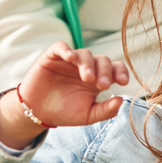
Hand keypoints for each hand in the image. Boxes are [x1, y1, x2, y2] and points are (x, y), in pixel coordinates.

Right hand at [0, 43, 129, 148]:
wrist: (38, 113)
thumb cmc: (65, 112)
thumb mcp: (88, 115)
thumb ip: (106, 110)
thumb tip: (122, 101)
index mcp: (98, 79)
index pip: (115, 69)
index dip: (121, 72)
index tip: (123, 82)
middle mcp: (87, 67)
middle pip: (102, 60)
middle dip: (105, 71)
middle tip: (102, 85)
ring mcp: (70, 61)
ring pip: (84, 54)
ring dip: (88, 64)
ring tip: (88, 78)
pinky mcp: (53, 56)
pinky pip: (61, 47)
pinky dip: (66, 50)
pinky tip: (69, 58)